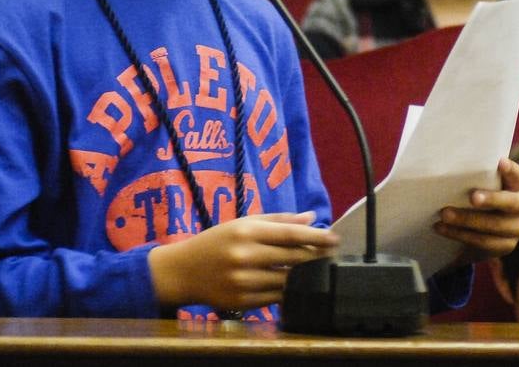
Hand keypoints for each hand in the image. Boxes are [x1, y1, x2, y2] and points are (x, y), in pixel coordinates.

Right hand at [148, 211, 338, 311]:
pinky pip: (276, 298)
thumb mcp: (242, 224)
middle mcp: (245, 256)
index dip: (316, 237)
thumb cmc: (216, 242)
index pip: (290, 235)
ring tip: (315, 269)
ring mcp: (244, 281)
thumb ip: (277, 220)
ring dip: (305, 276)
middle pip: (293, 258)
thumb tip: (310, 218)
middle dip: (316, 256)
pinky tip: (295, 285)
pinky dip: (288, 291)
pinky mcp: (242, 301)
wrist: (183, 271)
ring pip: (287, 281)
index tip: (335, 238)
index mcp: (246, 232)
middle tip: (331, 254)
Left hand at [435, 157, 518, 263]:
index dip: (511, 170)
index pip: (517, 176)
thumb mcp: (484, 184)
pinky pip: (483, 242)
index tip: (500, 162)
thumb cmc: (482, 194)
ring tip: (444, 215)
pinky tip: (443, 229)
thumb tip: (450, 164)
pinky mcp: (506, 246)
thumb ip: (478, 176)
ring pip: (494, 226)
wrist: (484, 228)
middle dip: (491, 200)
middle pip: (510, 203)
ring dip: (466, 220)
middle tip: (472, 197)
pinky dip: (460, 235)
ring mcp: (518, 229)